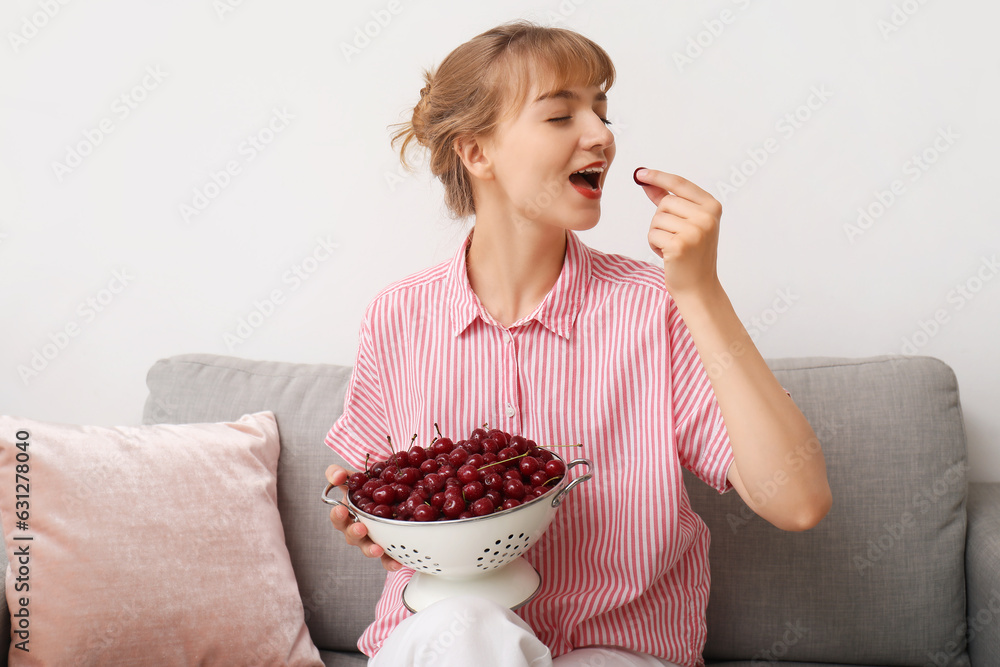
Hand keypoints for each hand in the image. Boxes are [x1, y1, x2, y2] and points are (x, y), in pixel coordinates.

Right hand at [325, 464, 402, 571]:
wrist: (388, 492)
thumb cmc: (366, 488)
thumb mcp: (352, 477)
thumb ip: (337, 474)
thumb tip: (336, 476)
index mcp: (347, 514)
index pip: (338, 516)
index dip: (337, 514)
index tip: (341, 509)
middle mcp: (357, 529)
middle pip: (351, 535)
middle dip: (354, 532)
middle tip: (360, 528)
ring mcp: (371, 540)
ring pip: (368, 548)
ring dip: (370, 550)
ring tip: (377, 549)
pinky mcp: (387, 547)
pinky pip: (387, 558)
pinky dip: (390, 562)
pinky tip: (397, 563)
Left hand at [633, 168, 722, 297]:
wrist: (698, 287)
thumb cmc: (692, 255)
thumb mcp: (687, 223)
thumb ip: (670, 200)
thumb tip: (647, 181)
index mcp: (712, 207)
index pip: (680, 184)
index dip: (658, 177)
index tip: (641, 173)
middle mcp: (706, 217)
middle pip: (665, 202)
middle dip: (661, 220)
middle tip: (674, 237)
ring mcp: (694, 231)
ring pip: (656, 219)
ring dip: (657, 234)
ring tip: (672, 247)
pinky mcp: (679, 245)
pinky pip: (652, 234)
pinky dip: (654, 245)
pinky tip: (668, 255)